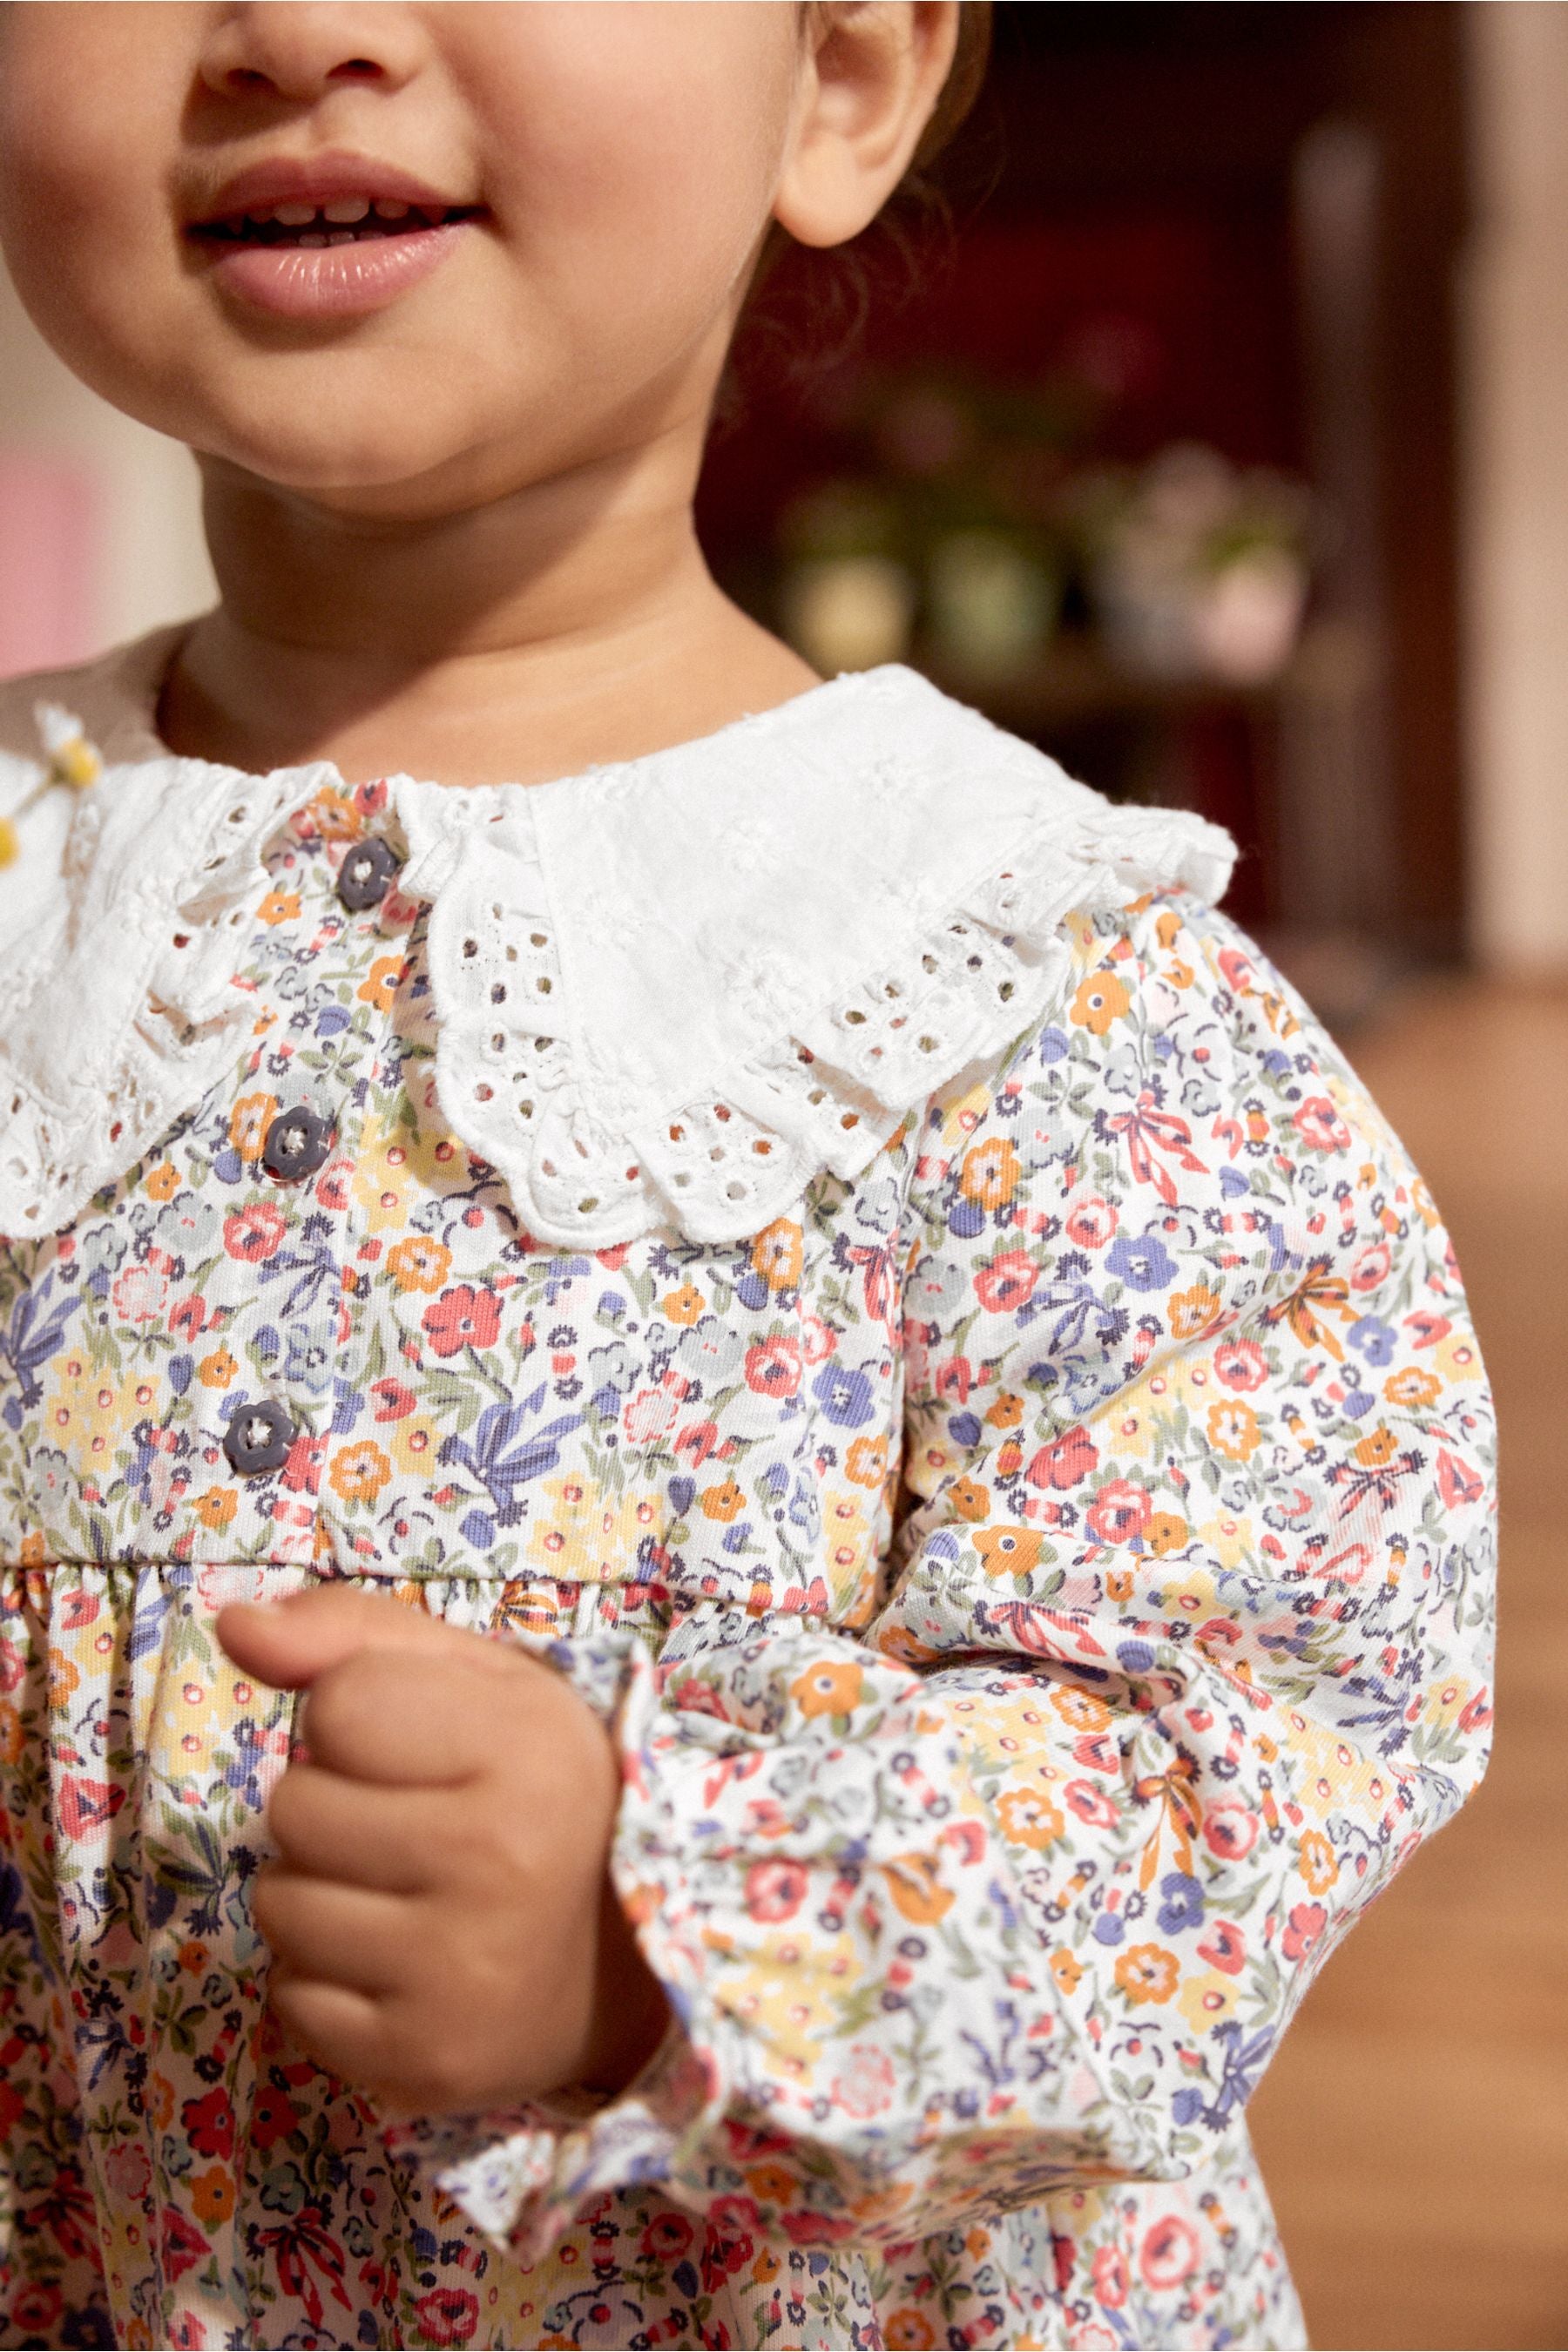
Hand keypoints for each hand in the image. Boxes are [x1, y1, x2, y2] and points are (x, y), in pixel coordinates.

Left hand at [214, 1583, 671, 2118]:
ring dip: (319, 1891)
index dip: (359, 1719)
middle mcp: (499, 1861)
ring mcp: (459, 1973)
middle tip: (409, 1825)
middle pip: (292, 1807)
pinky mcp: (421, 2063)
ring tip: (401, 1892)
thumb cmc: (536, 1792)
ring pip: (278, 1906)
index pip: (338, 1703)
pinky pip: (290, 2000)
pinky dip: (325, 1979)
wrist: (631, 1963)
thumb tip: (234, 1624)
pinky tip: (399, 1962)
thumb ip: (354, 1634)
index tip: (421, 1746)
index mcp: (527, 1746)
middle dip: (332, 1806)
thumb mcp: (478, 1681)